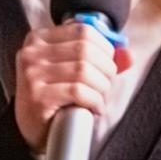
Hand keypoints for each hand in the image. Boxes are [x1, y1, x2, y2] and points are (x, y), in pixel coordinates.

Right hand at [14, 23, 121, 153]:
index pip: (83, 30)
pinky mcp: (37, 97)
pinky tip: (93, 109)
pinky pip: (78, 92)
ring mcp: (32, 75)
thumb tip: (128, 54)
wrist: (32, 129)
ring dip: (101, 88)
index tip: (106, 66)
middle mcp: (31, 53)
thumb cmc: (54, 97)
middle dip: (106, 70)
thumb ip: (100, 59)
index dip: (104, 48)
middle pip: (85, 50)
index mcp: (39, 39)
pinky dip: (94, 101)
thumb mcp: (72, 70)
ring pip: (84, 71)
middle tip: (105, 86)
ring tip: (98, 99)